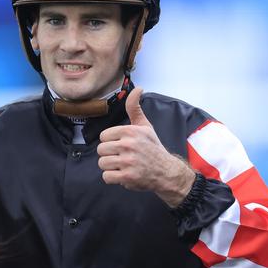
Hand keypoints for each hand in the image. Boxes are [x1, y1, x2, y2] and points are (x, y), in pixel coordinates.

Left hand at [97, 87, 195, 207]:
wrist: (166, 171)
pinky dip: (112, 178)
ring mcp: (127, 162)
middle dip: (109, 155)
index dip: (111, 142)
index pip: (103, 136)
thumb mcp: (145, 126)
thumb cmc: (152, 147)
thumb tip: (138, 88)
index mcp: (130, 131)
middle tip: (122, 156)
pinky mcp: (127, 177)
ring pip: (102, 163)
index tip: (121, 145)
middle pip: (101, 150)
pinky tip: (122, 174)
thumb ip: (135, 108)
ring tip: (122, 165)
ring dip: (110, 167)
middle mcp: (128, 145)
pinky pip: (106, 177)